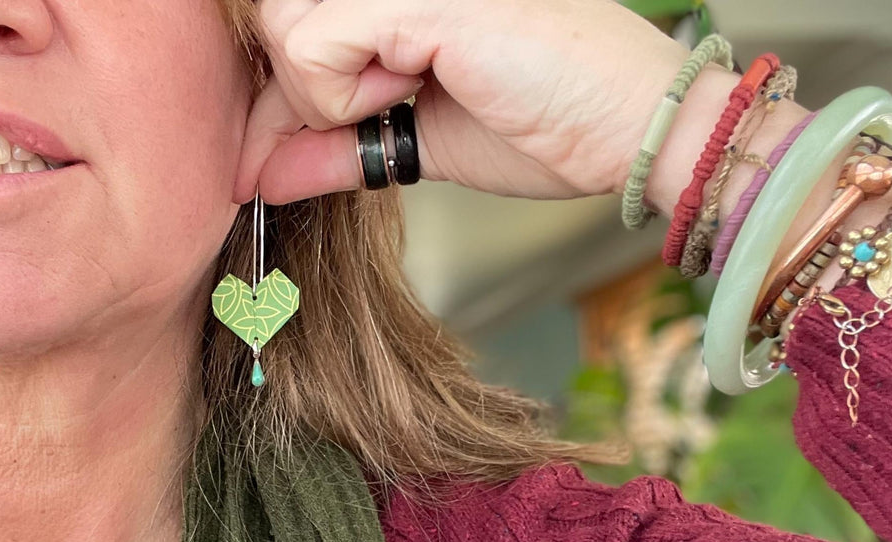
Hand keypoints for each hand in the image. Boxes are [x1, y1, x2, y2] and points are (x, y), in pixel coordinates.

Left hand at [235, 0, 702, 204]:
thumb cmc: (549, 123)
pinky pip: (313, 47)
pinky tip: (411, 90)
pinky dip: (343, 96)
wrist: (632, 128)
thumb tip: (259, 175)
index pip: (293, 22)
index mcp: (400, 0)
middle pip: (275, 18)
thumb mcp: (414, 143)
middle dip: (293, 94)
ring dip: (324, 91)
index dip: (276, 88)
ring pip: (283, 29)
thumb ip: (334, 148)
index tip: (281, 141)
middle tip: (368, 116)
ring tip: (403, 97)